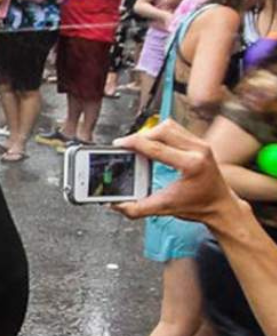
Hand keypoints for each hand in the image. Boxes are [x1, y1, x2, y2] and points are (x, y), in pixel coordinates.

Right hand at [111, 120, 243, 224]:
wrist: (221, 206)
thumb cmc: (198, 206)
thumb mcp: (164, 209)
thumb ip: (136, 208)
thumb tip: (115, 204)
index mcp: (192, 164)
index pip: (156, 146)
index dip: (134, 143)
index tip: (119, 144)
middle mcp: (199, 150)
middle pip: (162, 130)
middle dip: (141, 136)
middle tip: (127, 145)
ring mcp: (201, 144)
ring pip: (169, 126)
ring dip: (151, 133)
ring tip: (139, 145)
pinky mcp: (200, 142)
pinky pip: (176, 129)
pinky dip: (160, 134)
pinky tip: (152, 145)